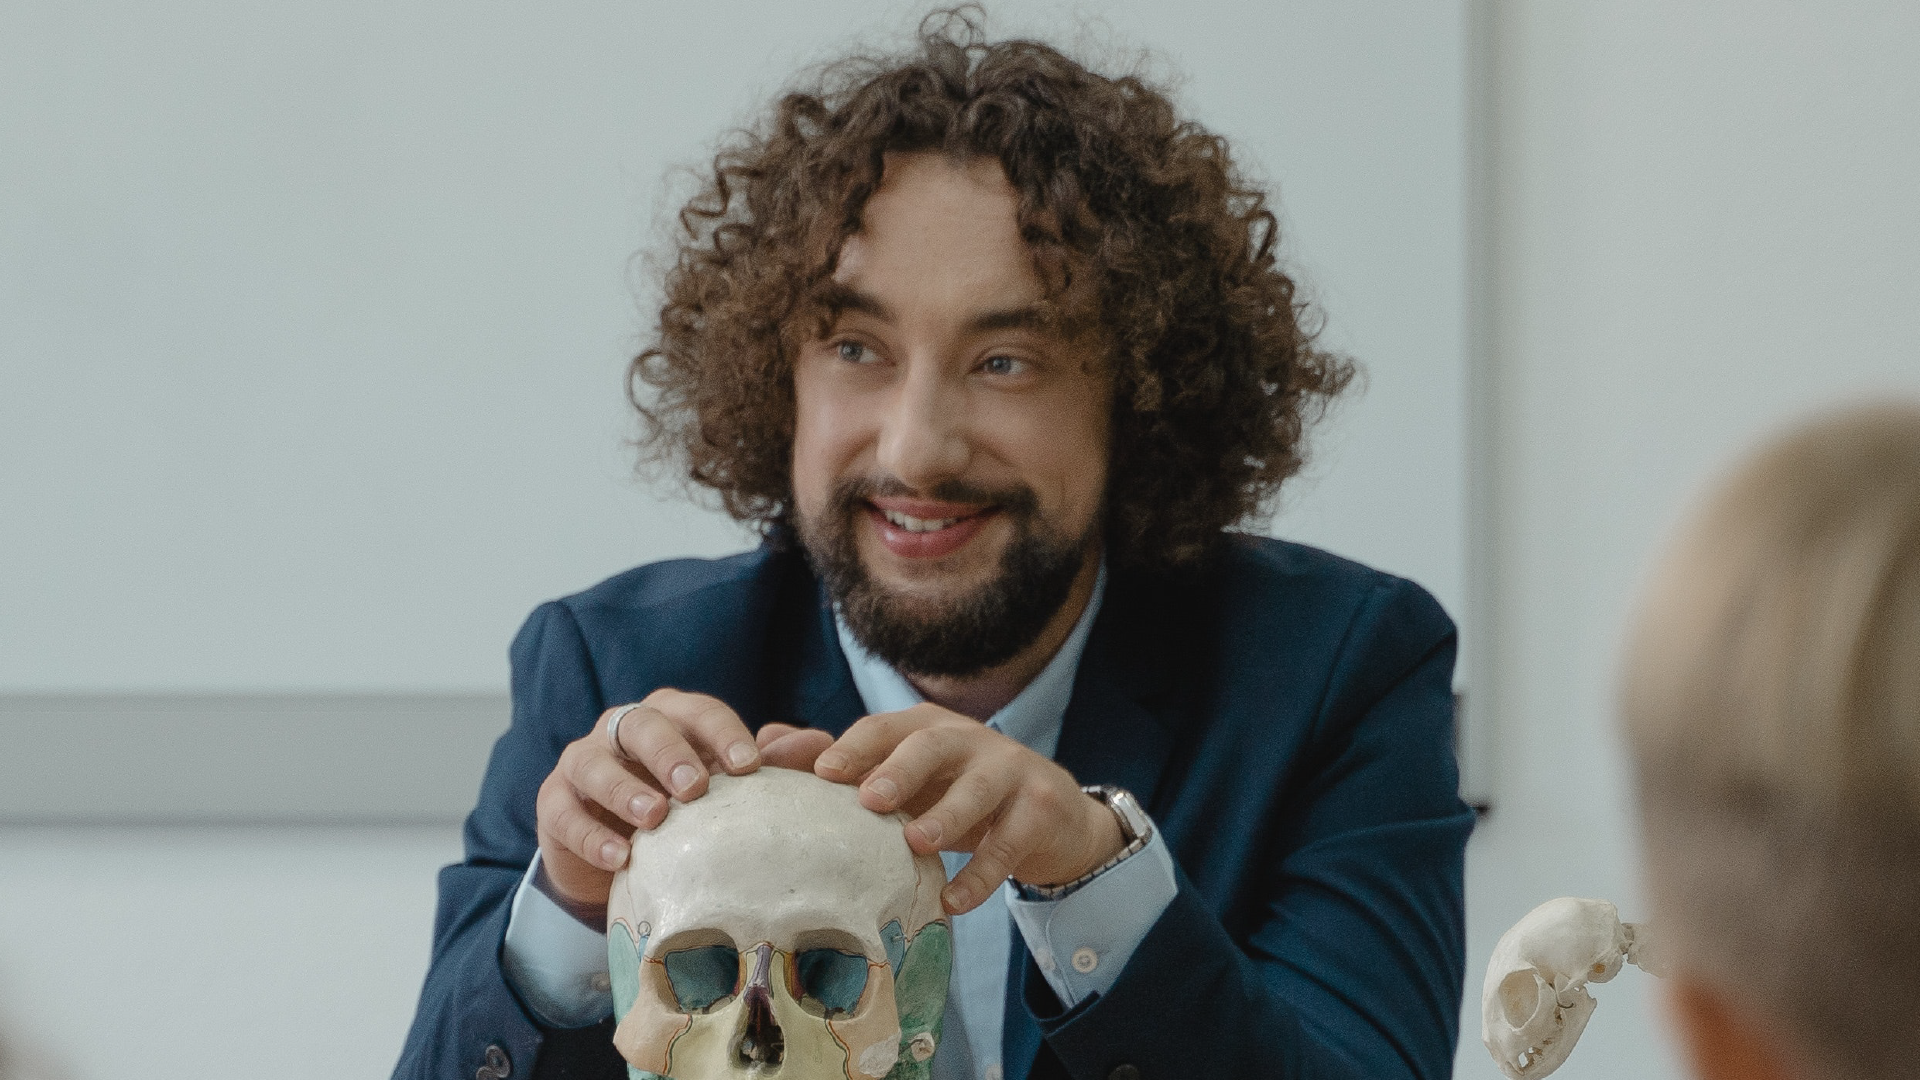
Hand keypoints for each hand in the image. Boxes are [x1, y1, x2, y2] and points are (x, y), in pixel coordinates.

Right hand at [534, 689, 833, 910]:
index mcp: (673, 718)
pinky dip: (590, 834)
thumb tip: (821, 744)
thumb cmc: (686, 811)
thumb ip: (772, 765)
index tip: (749, 766)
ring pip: (593, 761)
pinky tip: (619, 857)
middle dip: (670, 753)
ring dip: (623, 788)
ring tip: (653, 818)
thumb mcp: (727, 790)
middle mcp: (624, 730)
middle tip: (695, 787)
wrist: (620, 854)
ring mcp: (584, 762)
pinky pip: (563, 812)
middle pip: (643, 724)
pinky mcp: (553, 803)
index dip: (723, 733)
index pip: (697, 711)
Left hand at [813, 703, 1124, 914]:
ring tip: (917, 844)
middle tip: (869, 799)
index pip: (884, 727)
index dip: (855, 747)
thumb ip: (841, 762)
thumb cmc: (956, 793)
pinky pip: (1010, 841)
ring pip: (981, 785)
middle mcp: (969, 739)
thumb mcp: (905, 778)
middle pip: (933, 743)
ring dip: (948, 813)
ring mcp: (1010, 770)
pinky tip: (954, 902)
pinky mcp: (1040, 807)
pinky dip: (983, 873)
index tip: (821, 773)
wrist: (1049, 816)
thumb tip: (764, 742)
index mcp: (926, 727)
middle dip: (901, 768)